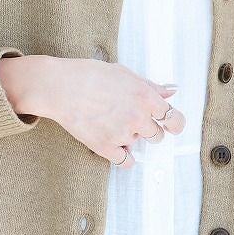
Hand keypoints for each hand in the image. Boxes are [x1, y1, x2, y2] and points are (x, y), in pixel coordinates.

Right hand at [0, 53, 184, 166]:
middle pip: (158, 136)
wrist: (59, 87)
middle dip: (149, 130)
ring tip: (111, 122)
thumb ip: (150, 86)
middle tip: (132, 119)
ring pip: (138, 144)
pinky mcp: (105, 147)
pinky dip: (124, 156)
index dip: (174, 122)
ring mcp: (122, 134)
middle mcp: (137, 117)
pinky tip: (116, 146)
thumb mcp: (124, 73)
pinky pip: (126, 161)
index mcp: (145, 97)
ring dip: (130, 137)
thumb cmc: (90, 74)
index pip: (174, 119)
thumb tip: (171, 92)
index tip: (171, 125)